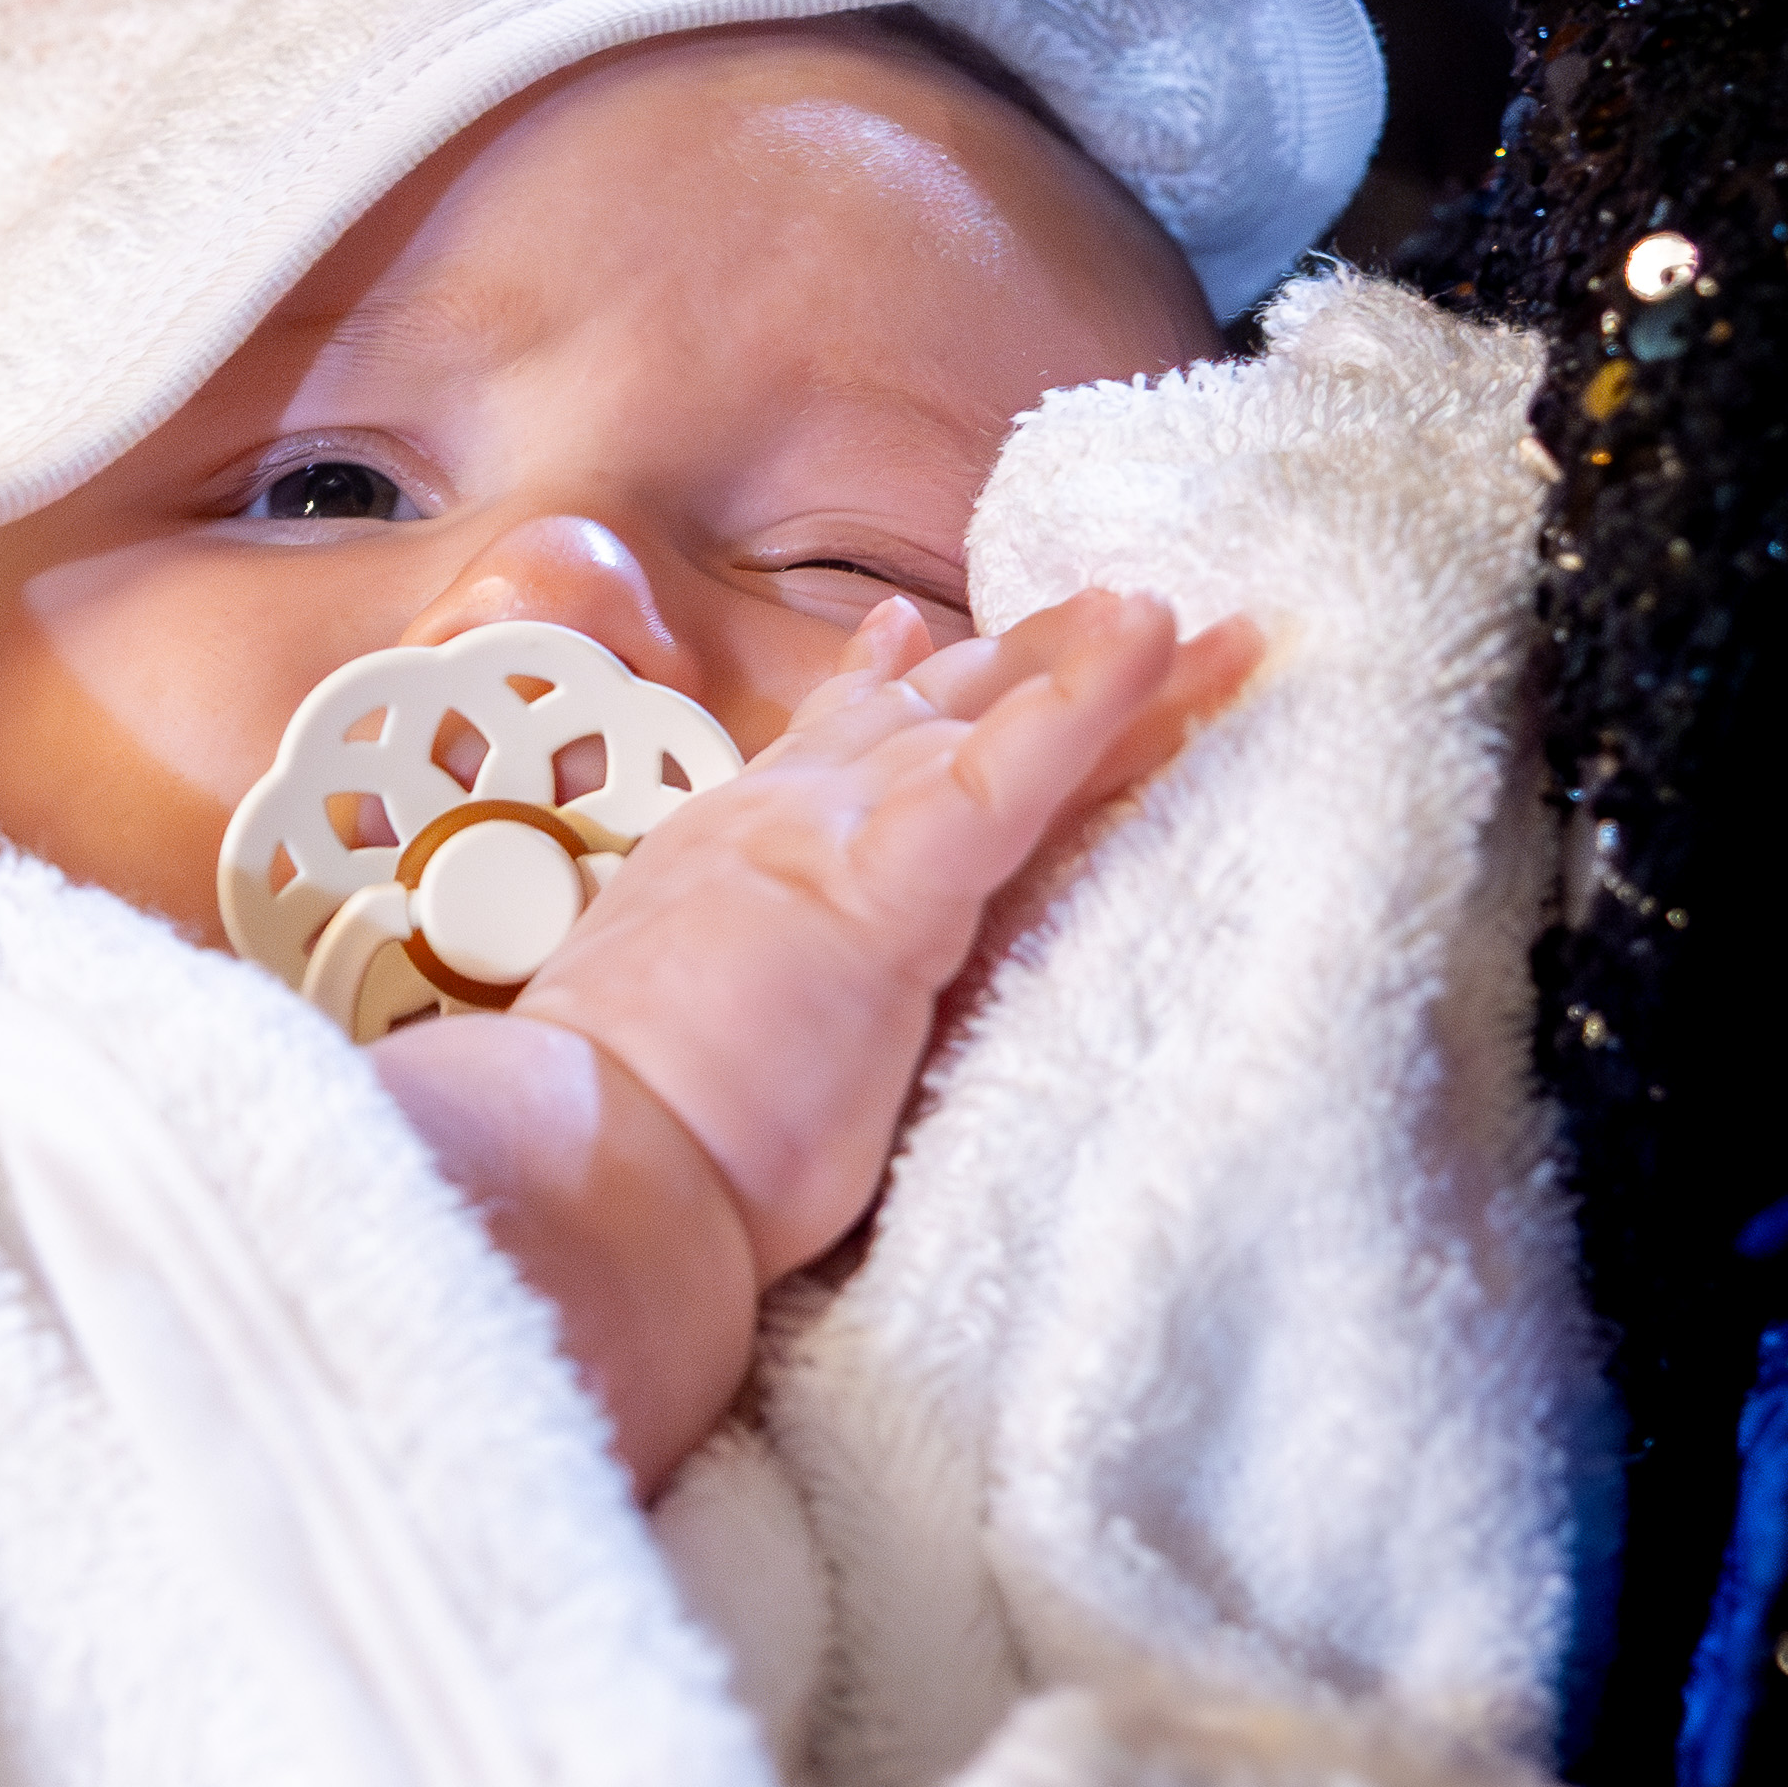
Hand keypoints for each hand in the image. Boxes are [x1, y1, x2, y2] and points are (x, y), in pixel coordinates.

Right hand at [376, 593, 1257, 1490]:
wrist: (573, 1175)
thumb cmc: (617, 1149)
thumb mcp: (676, 1037)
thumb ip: (725, 1001)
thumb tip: (717, 1053)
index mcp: (726, 864)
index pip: (818, 757)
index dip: (879, 692)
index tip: (912, 640)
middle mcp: (777, 825)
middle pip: (931, 721)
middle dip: (1033, 664)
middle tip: (1130, 611)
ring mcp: (827, 845)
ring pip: (991, 731)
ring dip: (1105, 676)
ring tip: (1214, 630)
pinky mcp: (880, 893)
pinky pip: (1006, 778)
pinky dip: (1086, 705)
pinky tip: (1157, 639)